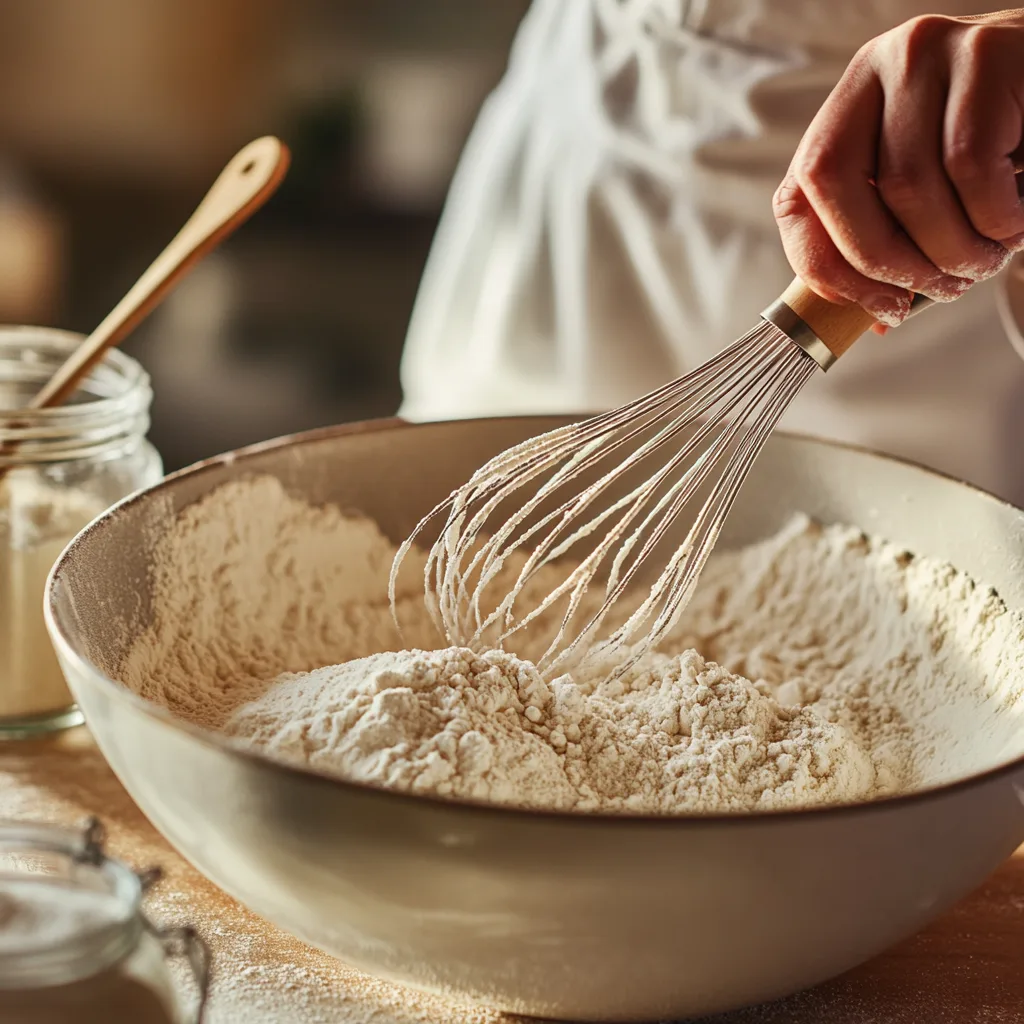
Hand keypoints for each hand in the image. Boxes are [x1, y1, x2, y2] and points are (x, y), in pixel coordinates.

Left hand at [774, 9, 1023, 332]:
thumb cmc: (995, 151)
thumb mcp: (928, 190)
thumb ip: (889, 241)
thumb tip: (872, 321)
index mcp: (844, 110)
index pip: (796, 197)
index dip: (821, 264)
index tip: (873, 305)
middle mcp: (875, 71)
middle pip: (837, 187)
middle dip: (884, 262)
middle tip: (937, 289)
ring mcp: (925, 55)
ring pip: (910, 186)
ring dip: (951, 250)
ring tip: (984, 261)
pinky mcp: (986, 54)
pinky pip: (971, 166)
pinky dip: (995, 218)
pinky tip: (1012, 224)